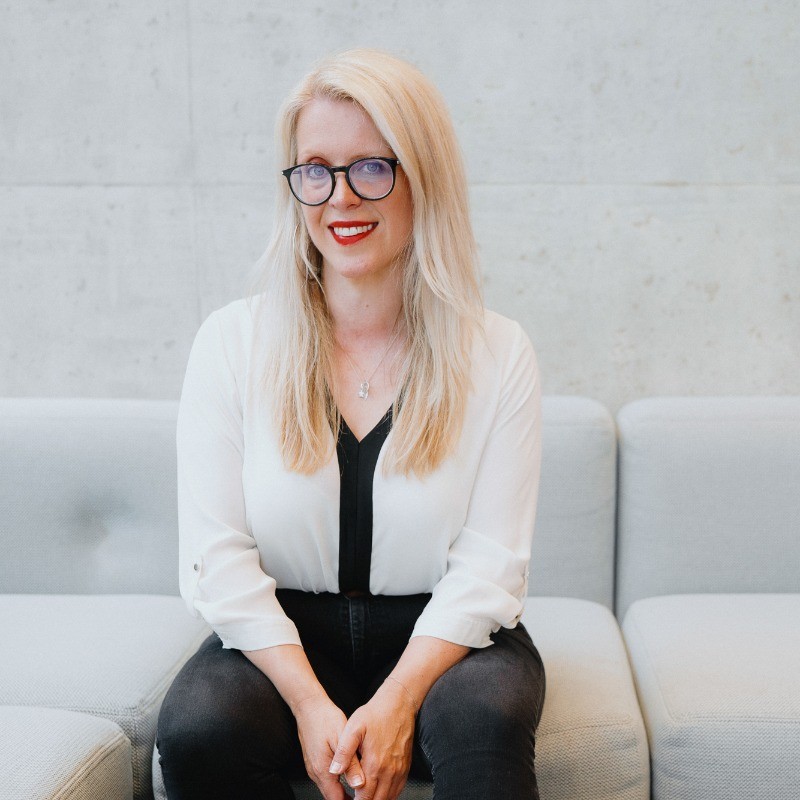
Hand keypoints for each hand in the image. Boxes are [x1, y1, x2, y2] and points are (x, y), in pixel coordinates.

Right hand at [294, 694, 364, 799]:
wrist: (309, 706)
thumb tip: (359, 784)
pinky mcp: (315, 762)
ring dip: (344, 792)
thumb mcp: (342, 738)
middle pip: (333, 796)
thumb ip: (351, 762)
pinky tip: (350, 775)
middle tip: (366, 796)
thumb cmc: (325, 718)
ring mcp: (313, 768)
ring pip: (330, 788)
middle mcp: (315, 773)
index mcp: (322, 770)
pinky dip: (339, 782)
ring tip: (362, 789)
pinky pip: (327, 779)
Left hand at [330, 679, 417, 799]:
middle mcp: (389, 771)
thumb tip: (334, 771)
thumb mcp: (353, 728)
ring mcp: (399, 770)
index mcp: (374, 765)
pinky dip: (388, 795)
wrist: (399, 704)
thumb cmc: (375, 714)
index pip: (364, 798)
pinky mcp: (405, 766)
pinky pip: (398, 790)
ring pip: (389, 798)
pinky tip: (380, 793)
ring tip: (364, 798)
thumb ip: (343, 752)